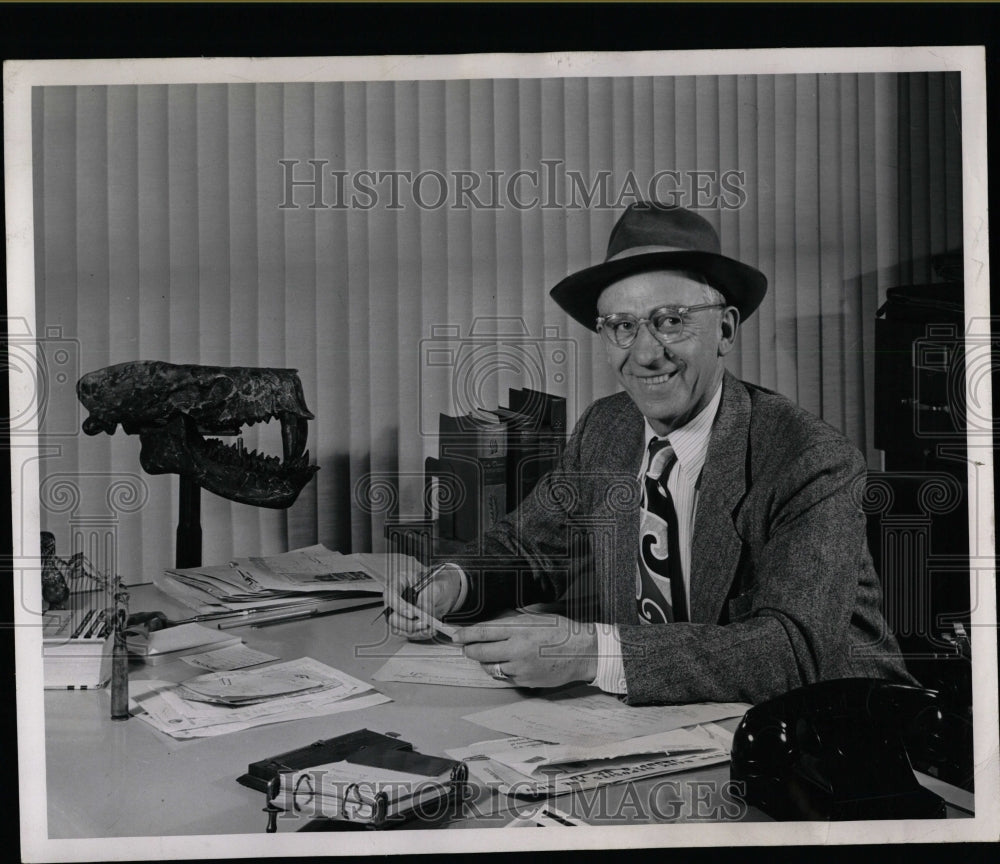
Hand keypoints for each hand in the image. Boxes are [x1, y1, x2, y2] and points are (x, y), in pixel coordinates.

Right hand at [387, 563, 461, 640]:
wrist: (447, 592)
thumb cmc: (440, 583)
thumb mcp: (436, 585)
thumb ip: (428, 597)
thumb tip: (423, 610)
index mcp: (400, 582)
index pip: (390, 595)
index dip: (398, 606)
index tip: (412, 614)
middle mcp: (397, 599)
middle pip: (391, 616)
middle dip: (408, 623)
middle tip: (424, 623)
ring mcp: (401, 613)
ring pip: (398, 629)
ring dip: (414, 631)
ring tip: (430, 627)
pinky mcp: (408, 624)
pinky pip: (409, 634)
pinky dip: (420, 634)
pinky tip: (431, 630)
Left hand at [452, 614, 598, 687]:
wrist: (582, 652)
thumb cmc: (561, 631)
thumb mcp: (536, 618)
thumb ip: (513, 623)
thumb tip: (491, 627)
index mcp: (519, 629)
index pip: (483, 632)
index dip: (465, 634)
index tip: (455, 636)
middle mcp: (517, 649)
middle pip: (481, 652)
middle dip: (469, 649)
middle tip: (466, 647)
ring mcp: (520, 667)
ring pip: (490, 667)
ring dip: (484, 662)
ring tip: (486, 656)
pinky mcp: (525, 681)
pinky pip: (504, 677)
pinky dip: (500, 671)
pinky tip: (504, 665)